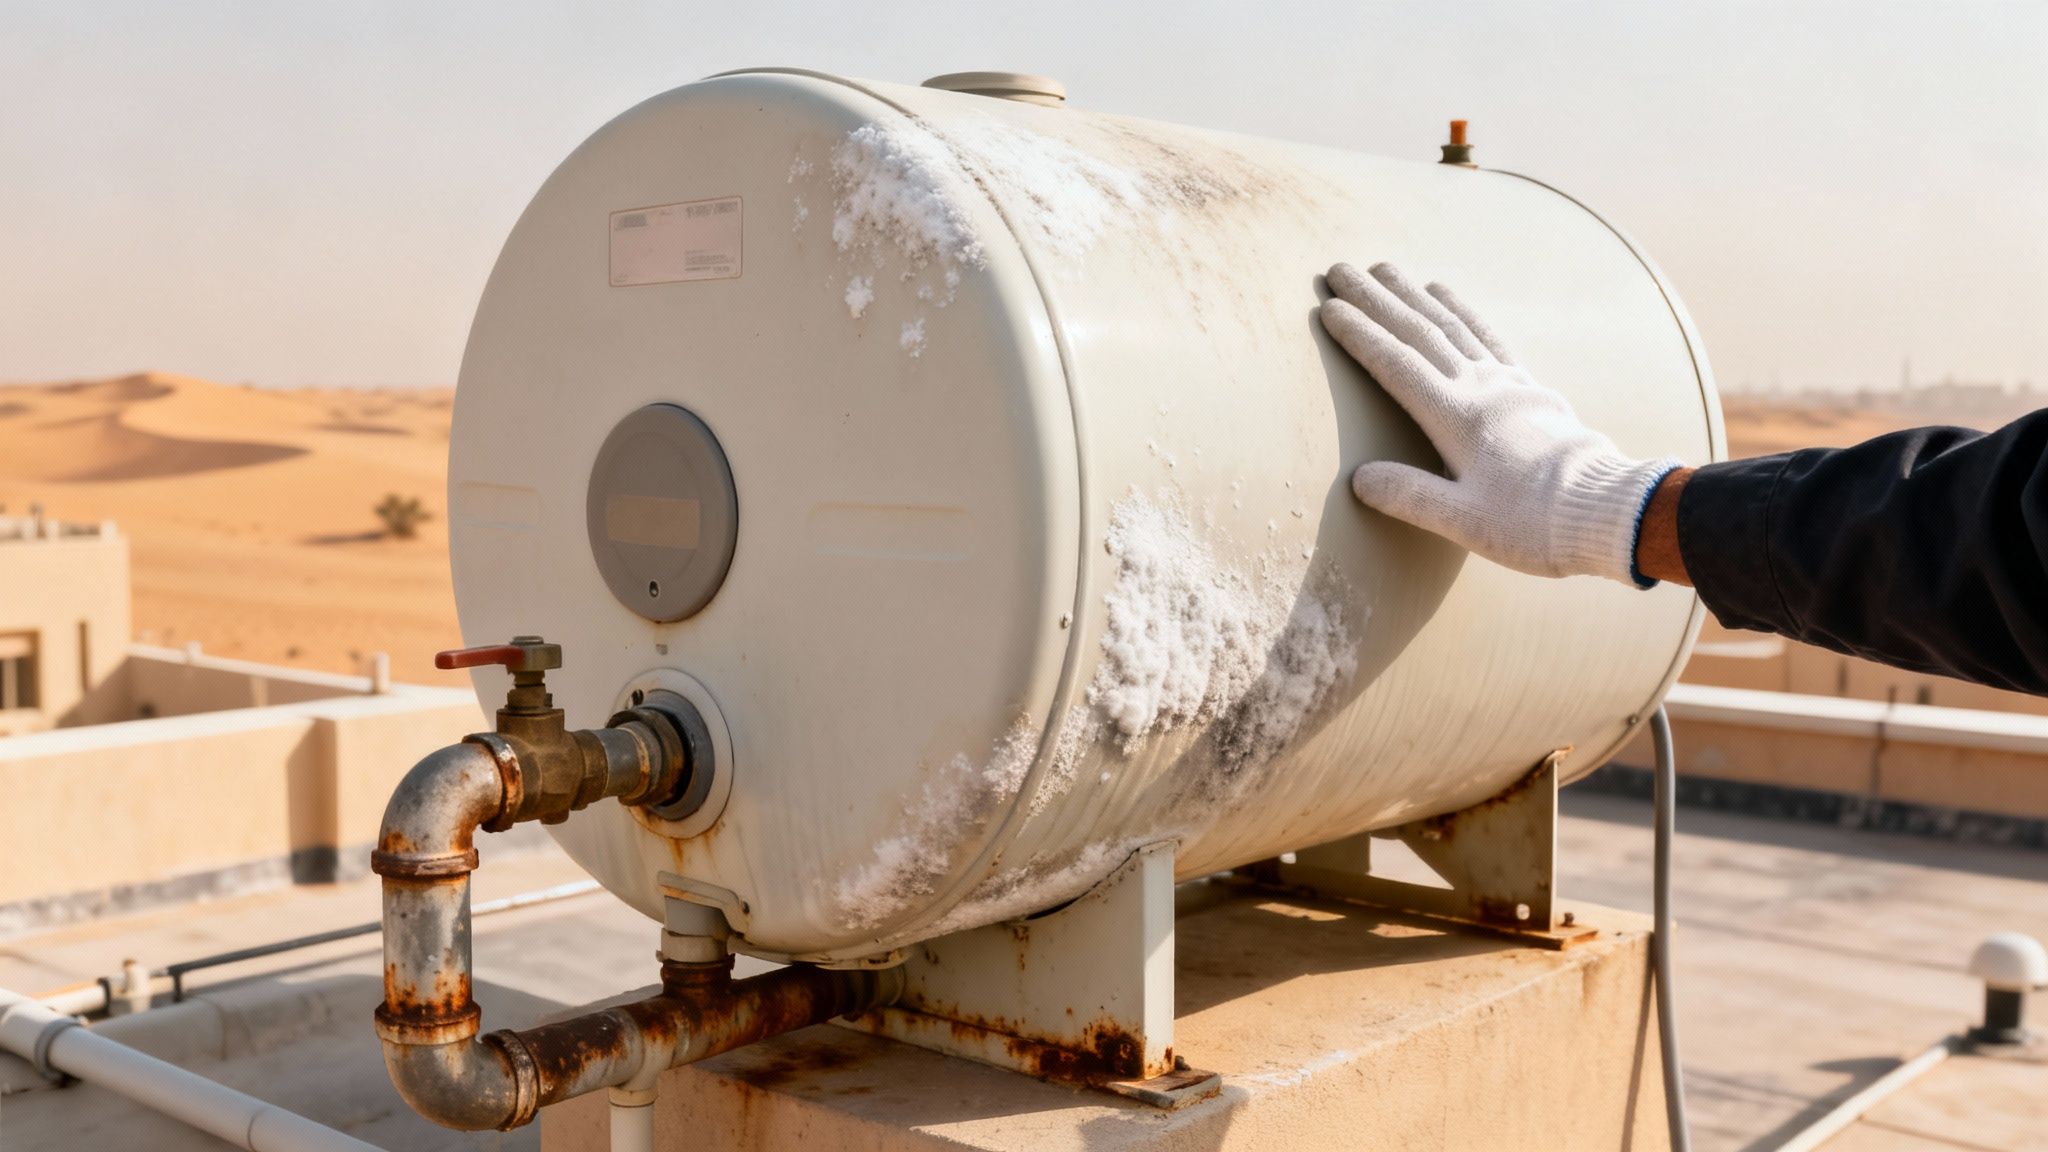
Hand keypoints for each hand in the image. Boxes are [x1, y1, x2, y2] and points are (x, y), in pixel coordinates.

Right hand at [1319, 261, 1679, 585]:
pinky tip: (1445, 294)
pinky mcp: (1529, 389)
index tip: (1328, 306)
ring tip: (1386, 269)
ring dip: (1413, 294)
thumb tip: (1360, 478)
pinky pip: (1487, 337)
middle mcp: (1481, 389)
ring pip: (1451, 325)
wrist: (1607, 512)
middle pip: (1419, 332)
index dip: (1360, 335)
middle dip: (1376, 299)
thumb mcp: (1464, 522)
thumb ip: (1409, 496)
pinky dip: (1461, 310)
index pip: (1396, 366)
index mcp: (1458, 418)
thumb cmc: (1533, 523)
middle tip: (1340, 268)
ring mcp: (1508, 384)